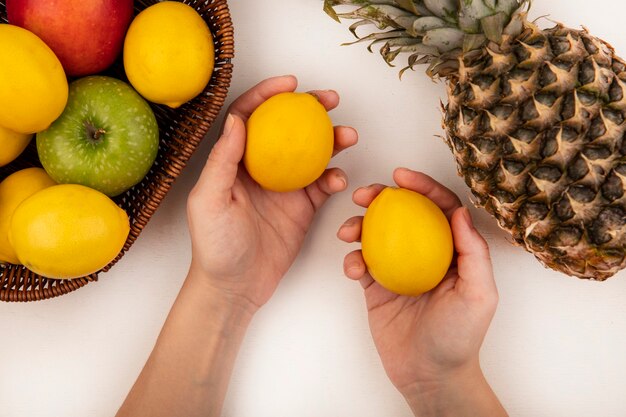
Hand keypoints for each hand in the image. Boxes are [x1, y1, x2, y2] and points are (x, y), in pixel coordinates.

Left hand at [187, 75, 357, 313]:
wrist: (235, 287)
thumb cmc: (215, 246)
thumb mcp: (209, 201)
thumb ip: (222, 160)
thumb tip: (237, 120)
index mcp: (234, 162)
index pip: (251, 117)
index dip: (268, 95)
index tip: (290, 85)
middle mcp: (260, 169)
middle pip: (287, 129)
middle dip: (310, 110)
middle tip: (331, 100)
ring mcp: (284, 188)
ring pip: (311, 154)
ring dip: (332, 141)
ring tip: (348, 135)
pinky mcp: (302, 208)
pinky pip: (322, 186)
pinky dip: (334, 178)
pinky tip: (340, 178)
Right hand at [337, 168, 503, 414]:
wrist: (429, 375)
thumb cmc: (460, 338)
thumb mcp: (479, 295)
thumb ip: (473, 253)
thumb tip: (459, 212)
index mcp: (451, 252)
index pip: (438, 209)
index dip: (422, 187)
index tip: (401, 177)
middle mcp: (424, 255)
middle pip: (402, 215)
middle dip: (381, 197)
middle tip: (365, 194)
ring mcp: (398, 270)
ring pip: (375, 234)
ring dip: (358, 224)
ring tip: (348, 229)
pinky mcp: (377, 288)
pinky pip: (360, 264)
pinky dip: (352, 260)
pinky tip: (353, 267)